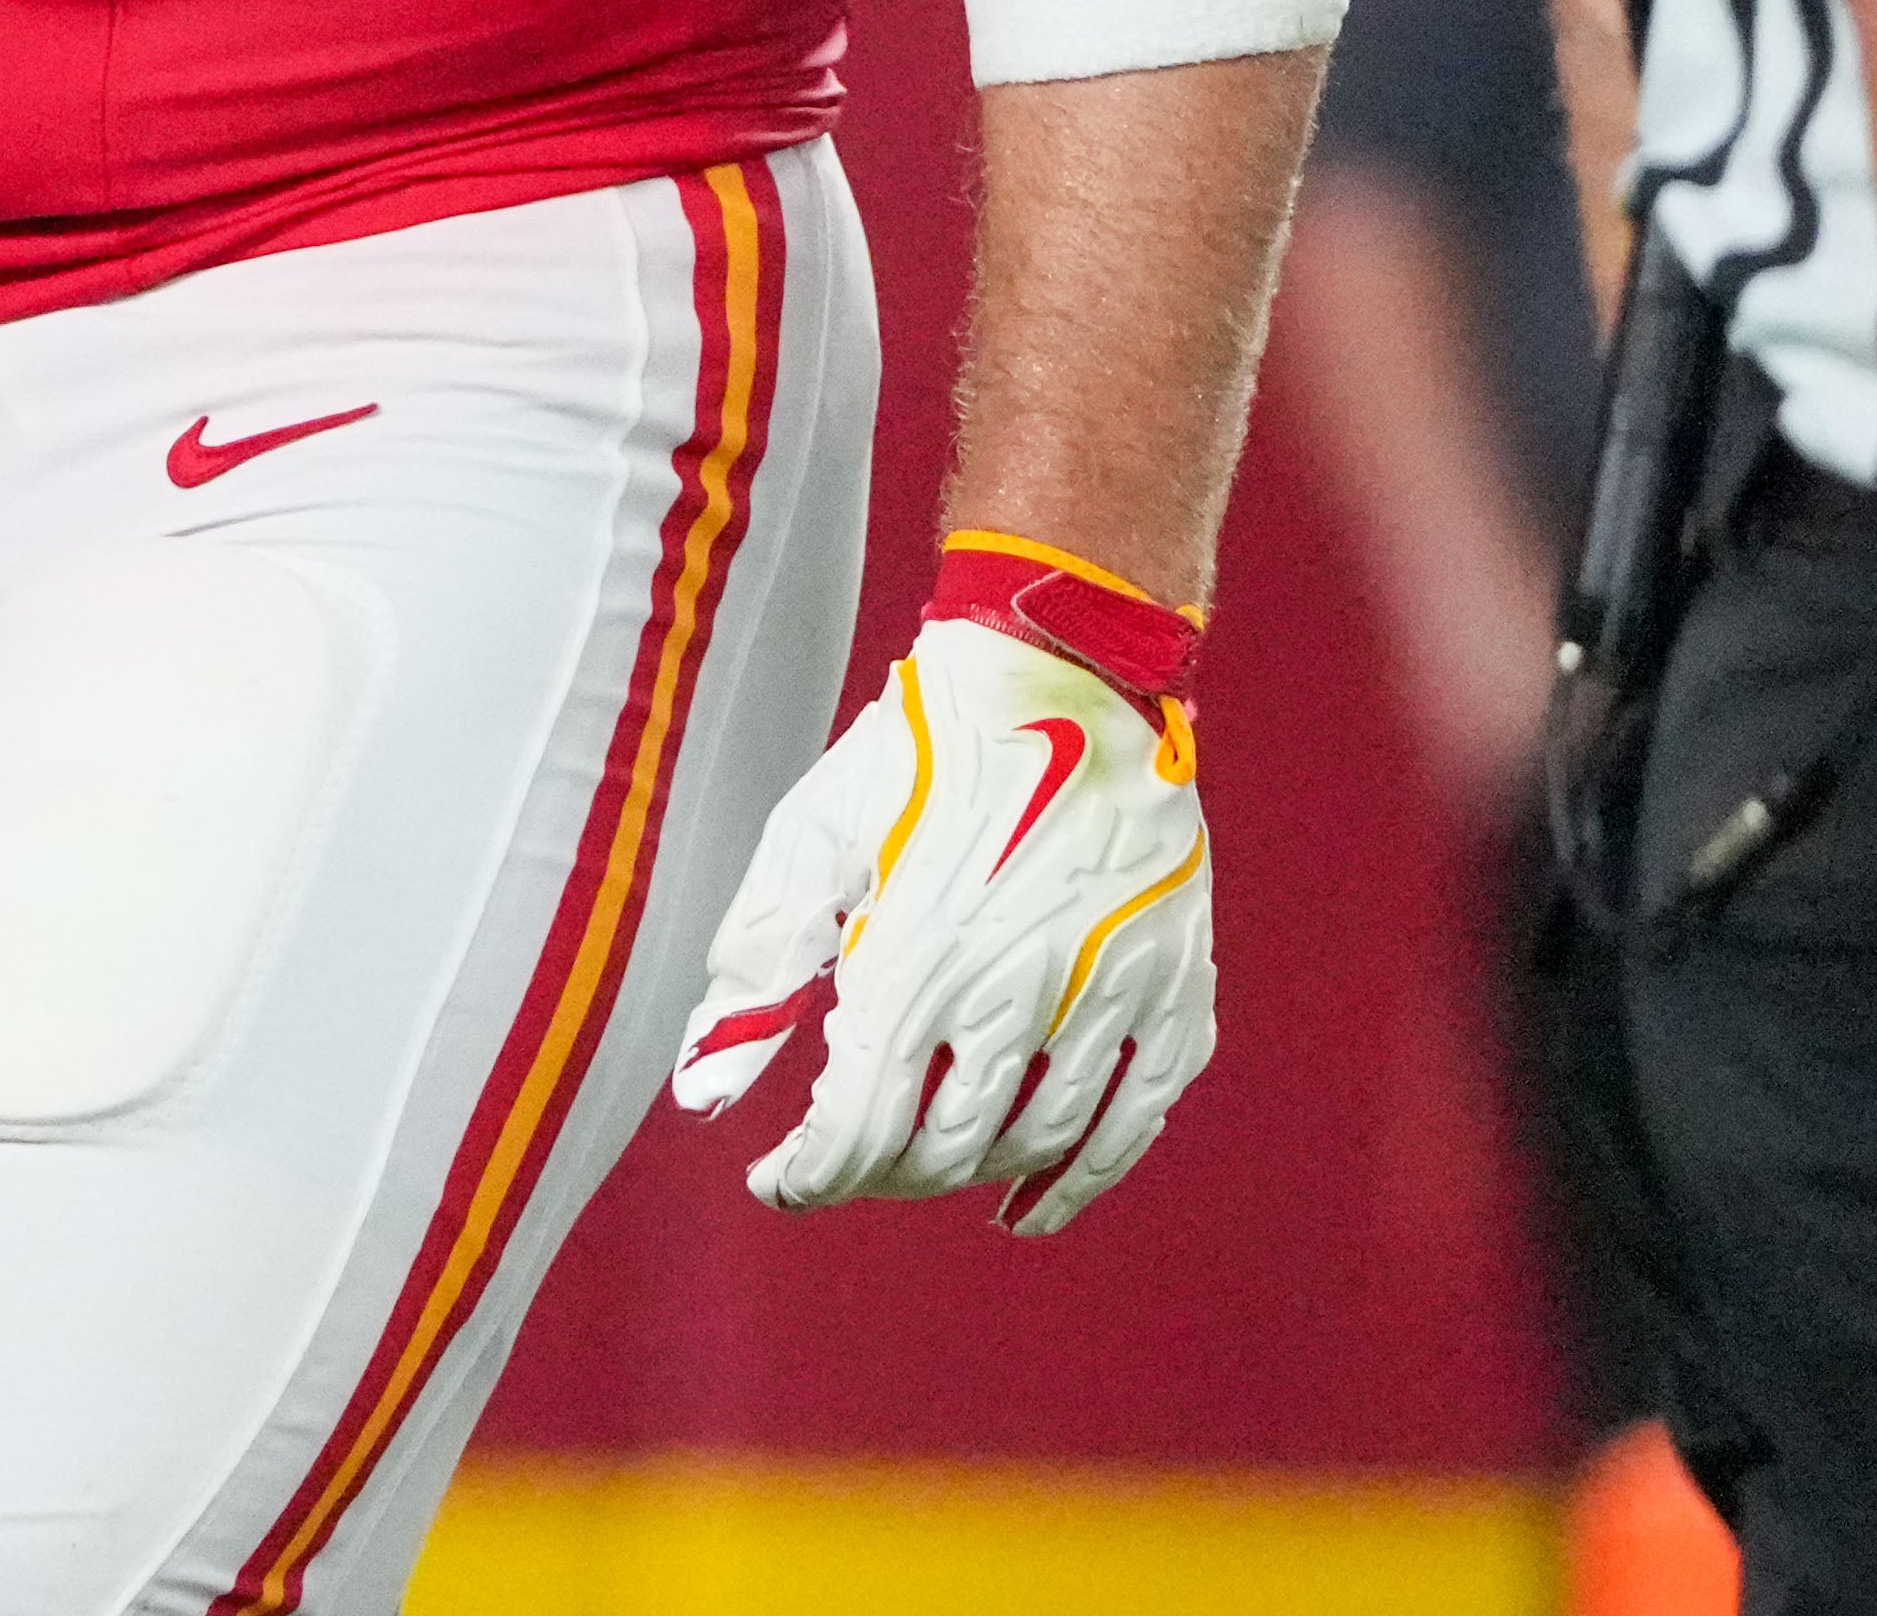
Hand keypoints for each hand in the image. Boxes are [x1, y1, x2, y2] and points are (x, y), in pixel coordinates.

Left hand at [669, 592, 1212, 1235]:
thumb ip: (754, 968)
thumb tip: (702, 1091)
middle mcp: (1018, 998)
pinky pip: (1133, 1123)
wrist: (1060, 674)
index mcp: (916, 964)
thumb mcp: (812, 840)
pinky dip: (1079, 1179)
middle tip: (842, 1157)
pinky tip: (1028, 1203)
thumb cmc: (918, 752)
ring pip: (1030, 1143)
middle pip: (940, 1150)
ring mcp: (1109, 1001)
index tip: (776, 1180)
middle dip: (876, 1172)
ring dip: (963, 1172)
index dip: (808, 1176)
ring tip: (917, 1164)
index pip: (856, 1133)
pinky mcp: (1174, 992)